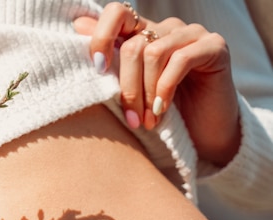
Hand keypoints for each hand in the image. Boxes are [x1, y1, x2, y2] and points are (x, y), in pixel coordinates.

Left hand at [74, 2, 240, 165]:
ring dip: (146, 94)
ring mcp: (192, 33)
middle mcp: (166, 28)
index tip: (97, 70)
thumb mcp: (128, 89)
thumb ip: (108, 60)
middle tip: (130, 119)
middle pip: (133, 46)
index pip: (116, 13)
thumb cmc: (160, 113)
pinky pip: (181, 60)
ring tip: (146, 121)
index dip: (101, 37)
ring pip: (153, 53)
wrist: (204, 133)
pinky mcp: (214, 46)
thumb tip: (77, 25)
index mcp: (143, 33)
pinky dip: (166, 88)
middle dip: (127, 88)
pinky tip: (161, 110)